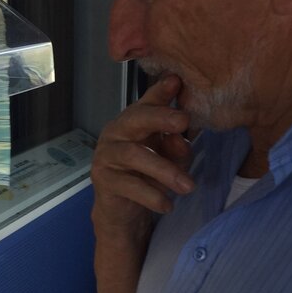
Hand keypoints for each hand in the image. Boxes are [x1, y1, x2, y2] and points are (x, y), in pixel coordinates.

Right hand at [90, 73, 193, 239]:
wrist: (123, 211)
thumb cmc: (148, 176)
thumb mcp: (170, 158)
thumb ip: (176, 145)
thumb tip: (181, 136)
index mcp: (133, 122)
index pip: (147, 103)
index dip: (160, 92)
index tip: (177, 82)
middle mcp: (116, 133)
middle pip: (135, 118)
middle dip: (160, 117)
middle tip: (183, 122)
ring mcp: (106, 155)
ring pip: (134, 155)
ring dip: (164, 170)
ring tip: (188, 186)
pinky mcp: (102, 180)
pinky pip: (129, 185)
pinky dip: (151, 195)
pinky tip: (167, 205)